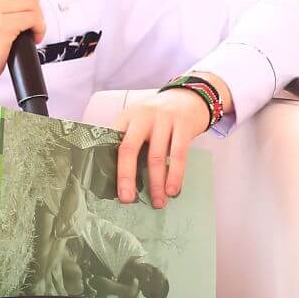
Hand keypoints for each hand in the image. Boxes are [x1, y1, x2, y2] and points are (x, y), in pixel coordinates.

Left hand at [113, 88, 213, 207]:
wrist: (191, 95)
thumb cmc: (162, 116)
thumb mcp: (142, 121)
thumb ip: (132, 139)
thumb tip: (123, 177)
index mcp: (128, 117)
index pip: (113, 142)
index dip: (109, 164)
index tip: (107, 187)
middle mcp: (143, 116)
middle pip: (129, 149)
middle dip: (127, 177)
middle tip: (127, 199)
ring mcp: (164, 119)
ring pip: (156, 156)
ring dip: (156, 183)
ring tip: (158, 202)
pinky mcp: (183, 125)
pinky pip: (179, 154)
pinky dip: (175, 175)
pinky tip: (173, 190)